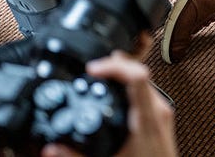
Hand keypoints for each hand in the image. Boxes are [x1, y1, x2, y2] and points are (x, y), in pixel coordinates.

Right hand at [41, 36, 177, 156]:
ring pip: (143, 78)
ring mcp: (162, 111)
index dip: (115, 67)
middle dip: (113, 66)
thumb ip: (78, 156)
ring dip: (122, 72)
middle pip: (139, 72)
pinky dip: (128, 82)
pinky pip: (146, 88)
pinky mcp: (161, 114)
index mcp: (147, 120)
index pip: (138, 78)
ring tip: (100, 73)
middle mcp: (158, 111)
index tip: (93, 69)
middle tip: (92, 69)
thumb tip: (51, 149)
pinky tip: (115, 87)